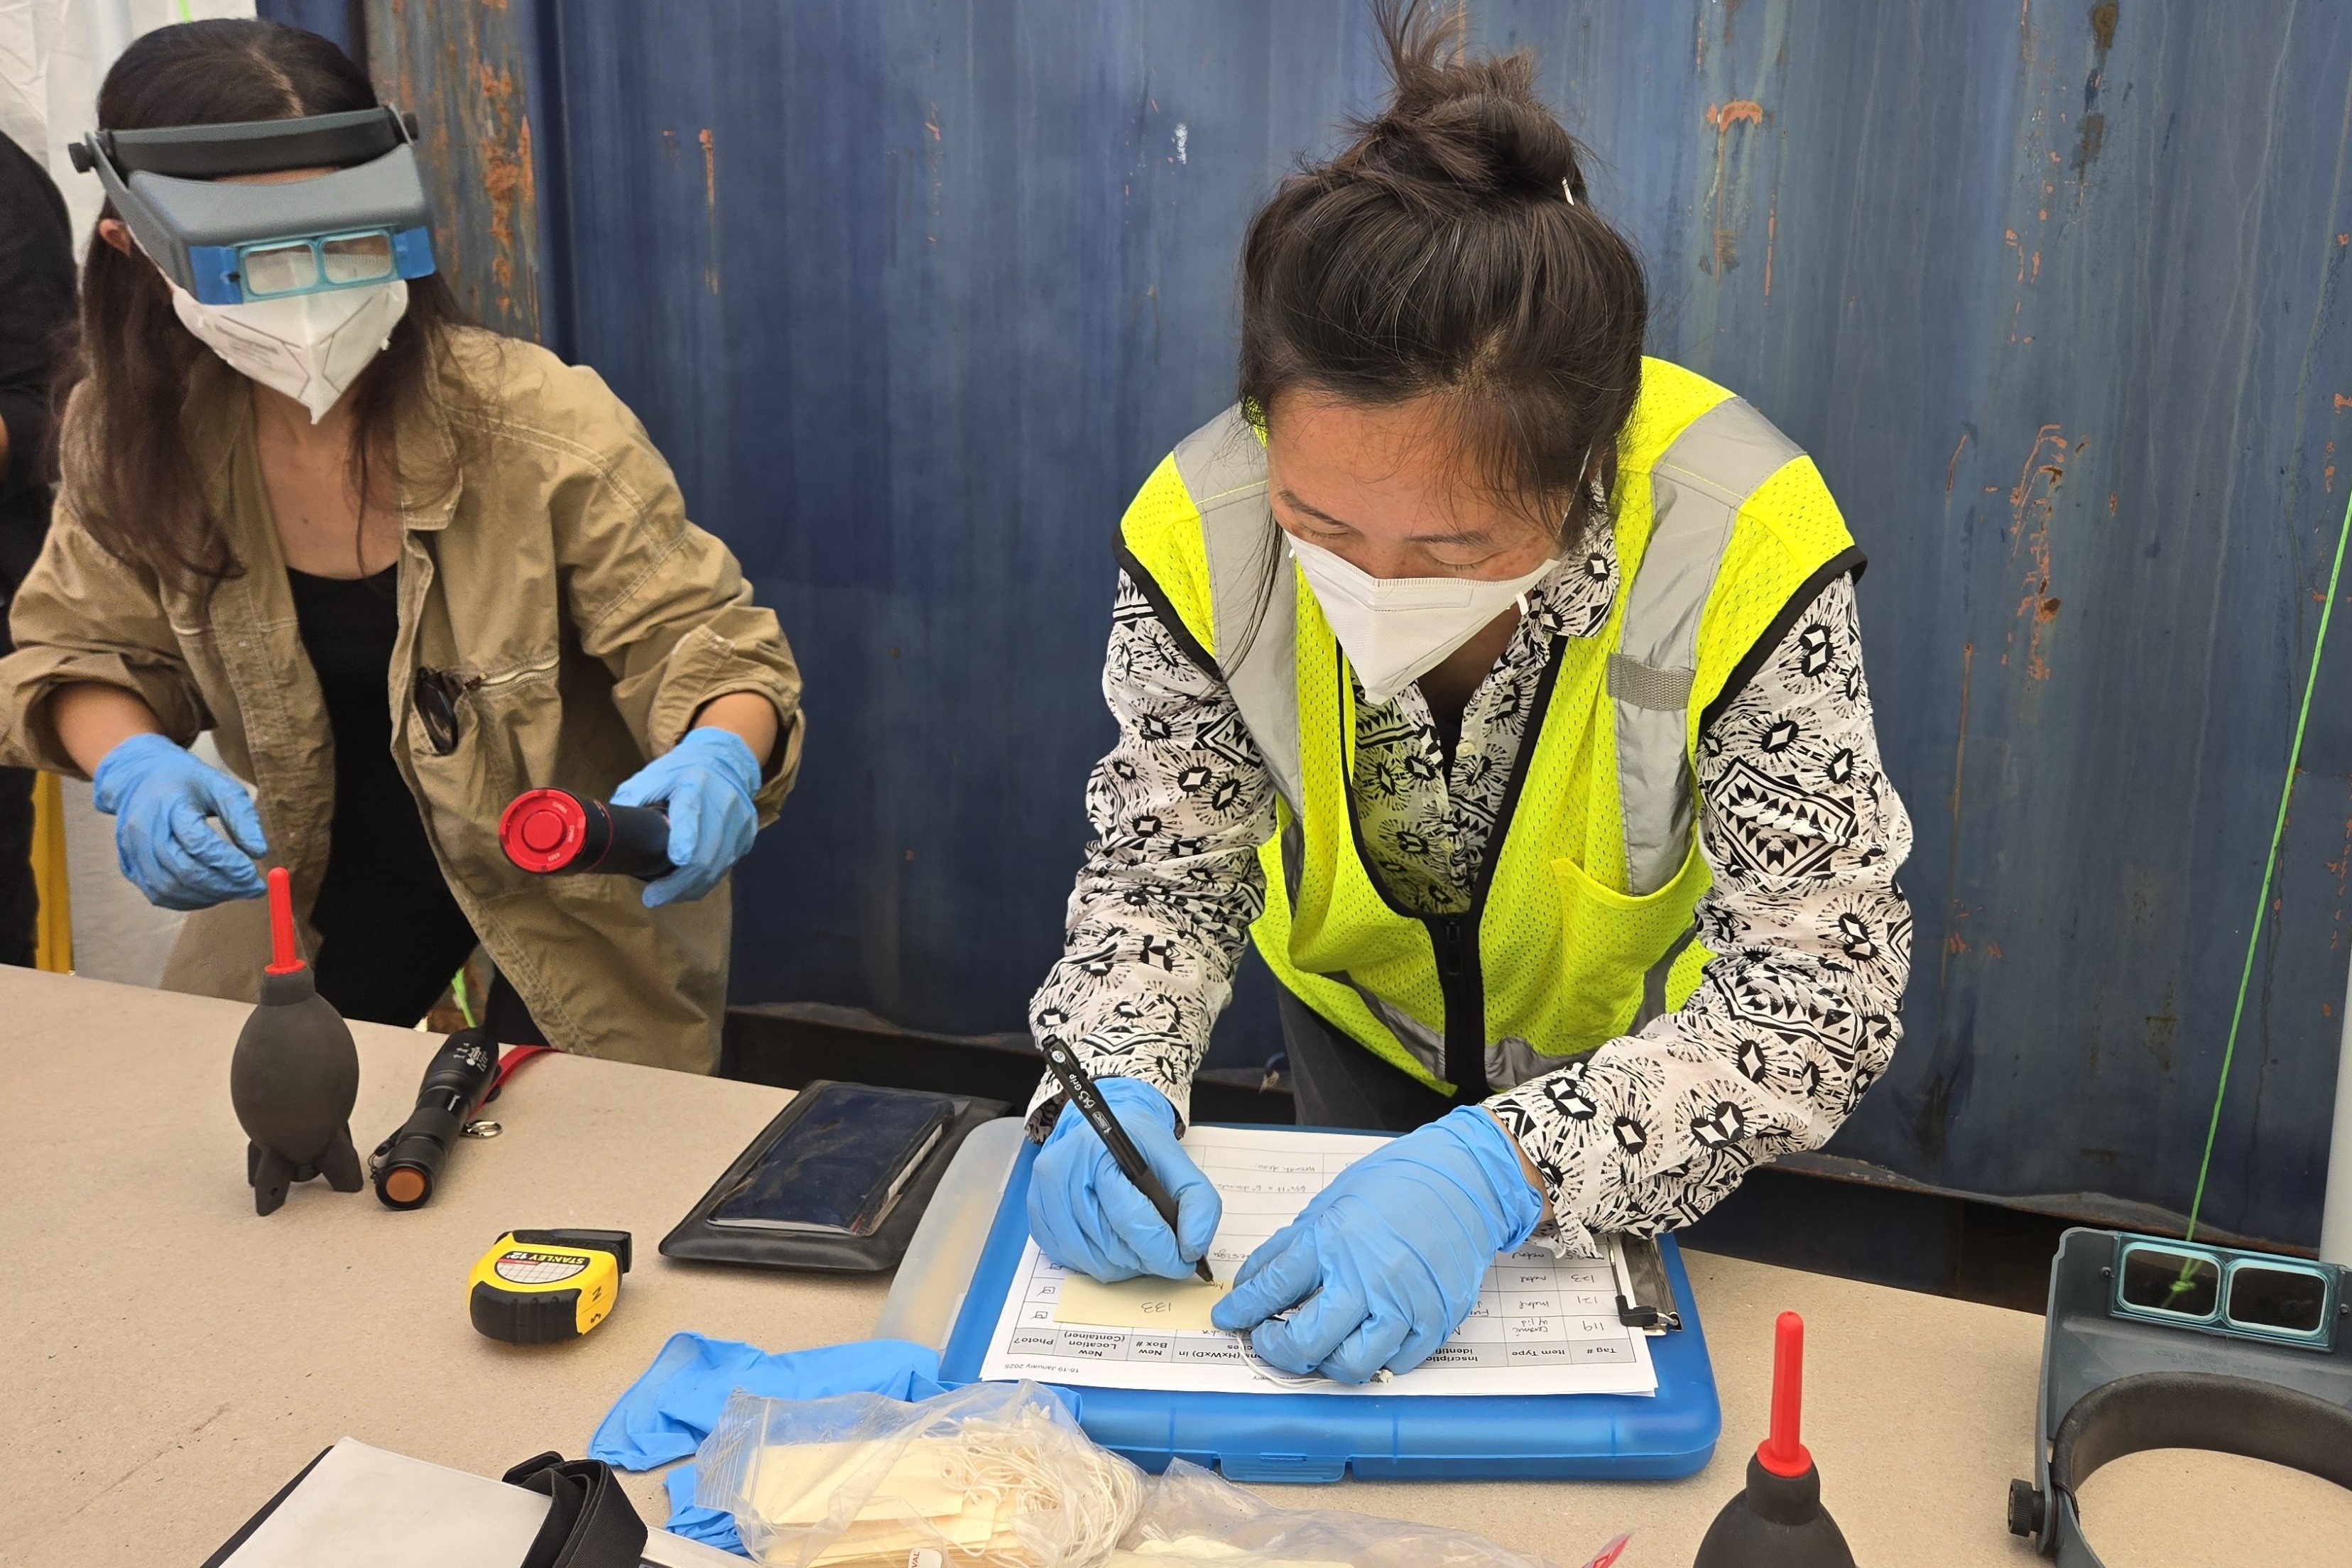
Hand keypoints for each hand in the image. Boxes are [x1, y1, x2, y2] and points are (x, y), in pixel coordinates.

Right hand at [90, 733, 268, 910]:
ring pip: (170, 889)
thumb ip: (242, 817)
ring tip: (238, 890)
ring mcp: (131, 851)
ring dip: (210, 896)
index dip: (229, 863)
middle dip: (224, 885)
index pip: (198, 843)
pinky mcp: (129, 867)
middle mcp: (142, 830)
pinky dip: (191, 901)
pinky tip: (214, 893)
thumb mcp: (221, 786)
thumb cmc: (188, 783)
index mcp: (167, 804)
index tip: (256, 875)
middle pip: (183, 870)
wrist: (139, 780)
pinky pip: (159, 895)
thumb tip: (260, 853)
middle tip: (255, 889)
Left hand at [611, 727, 761, 907]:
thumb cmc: (682, 770)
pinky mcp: (746, 837)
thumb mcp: (653, 775)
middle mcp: (723, 804)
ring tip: (665, 896)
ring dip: (690, 887)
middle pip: (706, 854)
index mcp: (696, 785)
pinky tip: (686, 886)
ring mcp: (739, 824)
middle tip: (652, 899)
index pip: (693, 814)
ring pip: (717, 868)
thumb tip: (608, 826)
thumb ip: (632, 798)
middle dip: (679, 883)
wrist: (726, 761)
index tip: (675, 860)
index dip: (686, 839)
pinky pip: (725, 867)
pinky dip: (704, 881)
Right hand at [1028, 1075, 1222, 1281]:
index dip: (1162, 1250)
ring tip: (1142, 1249)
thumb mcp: (1179, 1162)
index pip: (1130, 1219)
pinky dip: (1099, 1261)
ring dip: (1124, 1265)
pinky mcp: (1037, 1217)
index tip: (1183, 1262)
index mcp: (1097, 1152)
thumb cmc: (1139, 1145)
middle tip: (1166, 1255)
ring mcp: (1043, 1196)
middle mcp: (1062, 1172)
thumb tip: (1192, 1250)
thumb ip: (1198, 1204)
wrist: (1103, 1129)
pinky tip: (1115, 1243)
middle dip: (1146, 1259)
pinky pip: (1070, 1260)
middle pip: (1110, 1245)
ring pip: (1090, 1259)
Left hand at [1210, 1107, 1542, 1382]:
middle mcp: (1368, 1276)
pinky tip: (1361, 1338)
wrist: (1465, 1181)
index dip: (1243, 1310)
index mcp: (1334, 1239)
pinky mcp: (1436, 1321)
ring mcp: (1405, 1304)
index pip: (1273, 1288)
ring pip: (1350, 1365)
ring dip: (1324, 1362)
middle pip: (1307, 1342)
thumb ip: (1290, 1247)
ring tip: (1318, 1343)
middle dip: (1275, 1349)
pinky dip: (1372, 1358)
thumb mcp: (1329, 1203)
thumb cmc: (1395, 1186)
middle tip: (1267, 1339)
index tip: (1229, 1319)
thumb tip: (1252, 1283)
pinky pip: (1394, 1364)